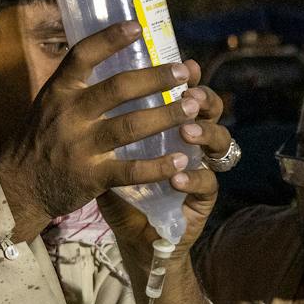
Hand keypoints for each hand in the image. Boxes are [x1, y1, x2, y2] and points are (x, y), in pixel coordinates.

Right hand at [0, 22, 197, 241]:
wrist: (19, 186)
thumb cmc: (41, 139)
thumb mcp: (50, 103)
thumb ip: (79, 84)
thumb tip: (117, 54)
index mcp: (60, 91)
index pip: (84, 55)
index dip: (110, 38)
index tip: (138, 26)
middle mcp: (70, 114)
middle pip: (118, 88)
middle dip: (155, 78)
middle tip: (183, 73)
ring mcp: (81, 147)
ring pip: (130, 126)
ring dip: (165, 115)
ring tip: (192, 108)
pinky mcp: (92, 177)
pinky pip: (131, 170)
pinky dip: (158, 166)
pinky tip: (181, 160)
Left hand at [99, 75, 232, 255]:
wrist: (133, 238)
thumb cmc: (119, 192)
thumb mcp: (105, 156)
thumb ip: (101, 129)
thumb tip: (83, 92)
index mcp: (170, 125)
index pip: (186, 94)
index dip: (190, 79)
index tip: (185, 65)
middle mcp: (191, 142)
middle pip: (210, 111)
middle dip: (203, 98)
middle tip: (190, 93)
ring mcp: (202, 168)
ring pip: (220, 142)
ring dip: (204, 132)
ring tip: (186, 132)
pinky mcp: (203, 198)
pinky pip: (208, 183)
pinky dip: (193, 177)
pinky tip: (177, 175)